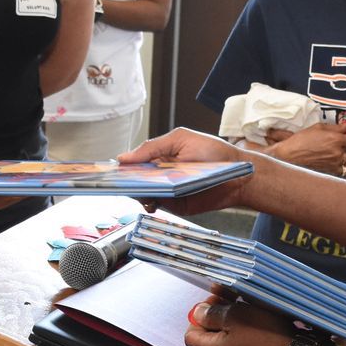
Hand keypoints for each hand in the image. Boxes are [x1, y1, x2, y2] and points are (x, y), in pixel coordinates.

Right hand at [119, 127, 255, 213]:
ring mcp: (166, 191)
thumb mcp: (181, 139)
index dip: (121, 167)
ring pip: (142, 195)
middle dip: (125, 182)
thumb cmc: (213, 153)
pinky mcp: (175, 205)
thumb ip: (152, 147)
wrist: (237, 174)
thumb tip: (124, 157)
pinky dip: (150, 204)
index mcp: (159, 157)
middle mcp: (160, 175)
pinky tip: (151, 201)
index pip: (134, 163)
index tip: (109, 170)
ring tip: (137, 190)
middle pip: (134, 181)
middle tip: (118, 182)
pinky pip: (157, 206)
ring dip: (137, 193)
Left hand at [184, 290, 291, 345]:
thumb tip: (199, 313)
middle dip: (215, 316)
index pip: (191, 335)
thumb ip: (212, 314)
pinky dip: (243, 332)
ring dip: (230, 322)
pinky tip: (254, 320)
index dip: (197, 317)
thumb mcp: (234, 315)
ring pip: (226, 340)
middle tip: (227, 300)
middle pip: (208, 337)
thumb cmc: (266, 336)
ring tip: (243, 307)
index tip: (211, 303)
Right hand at [267, 119, 345, 174]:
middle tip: (337, 145)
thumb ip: (335, 127)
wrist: (289, 156)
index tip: (345, 137)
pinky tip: (339, 164)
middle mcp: (338, 152)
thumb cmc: (301, 140)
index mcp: (336, 139)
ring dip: (344, 157)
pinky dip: (345, 168)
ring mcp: (335, 164)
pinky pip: (345, 171)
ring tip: (336, 155)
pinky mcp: (331, 172)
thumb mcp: (317, 128)